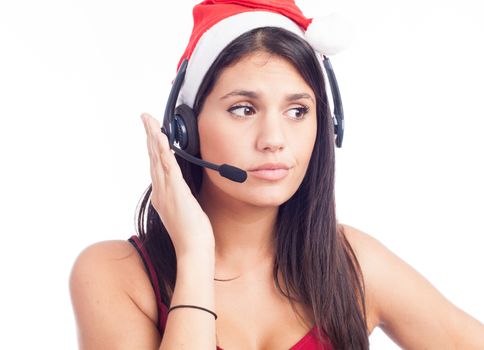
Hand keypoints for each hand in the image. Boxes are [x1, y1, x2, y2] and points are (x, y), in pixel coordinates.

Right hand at [140, 113, 214, 256]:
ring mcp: (167, 191)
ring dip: (153, 137)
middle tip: (145, 117)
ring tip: (148, 120)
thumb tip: (180, 189)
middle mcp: (160, 191)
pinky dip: (164, 151)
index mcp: (162, 194)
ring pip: (157, 158)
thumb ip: (179, 197)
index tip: (152, 131)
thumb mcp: (184, 210)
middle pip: (152, 157)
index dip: (152, 146)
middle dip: (149, 135)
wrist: (193, 250)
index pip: (155, 164)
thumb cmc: (192, 234)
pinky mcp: (176, 192)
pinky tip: (162, 138)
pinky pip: (169, 167)